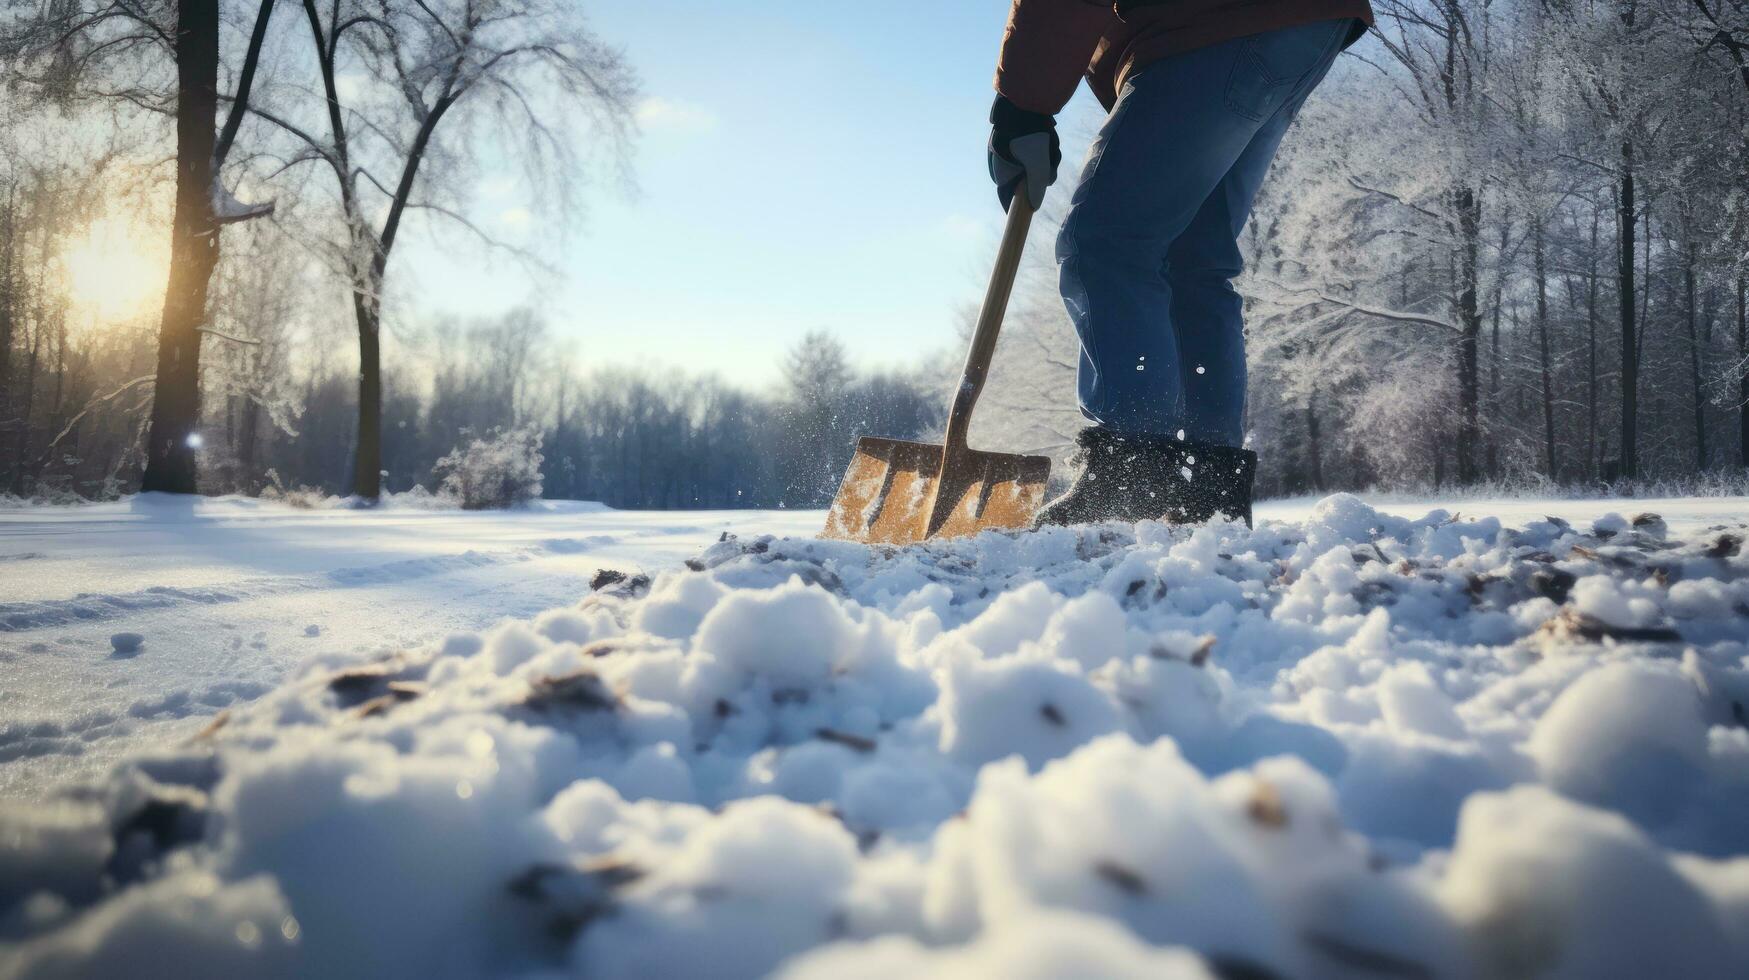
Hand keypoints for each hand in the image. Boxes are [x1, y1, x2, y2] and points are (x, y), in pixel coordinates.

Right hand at [987, 95, 1060, 211]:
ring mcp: (1010, 149)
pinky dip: (1043, 147)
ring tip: (1051, 145)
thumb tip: (1035, 206)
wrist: (1026, 99)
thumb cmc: (1029, 134)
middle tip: (1051, 167)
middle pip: (1024, 180)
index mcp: (1000, 170)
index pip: (1006, 196)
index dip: (1015, 206)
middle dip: (1041, 175)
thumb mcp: (1038, 164)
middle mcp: (1002, 161)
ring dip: (1045, 159)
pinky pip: (1034, 150)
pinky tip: (1049, 136)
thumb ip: (1037, 186)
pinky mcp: (1020, 138)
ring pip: (1032, 164)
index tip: (1026, 214)